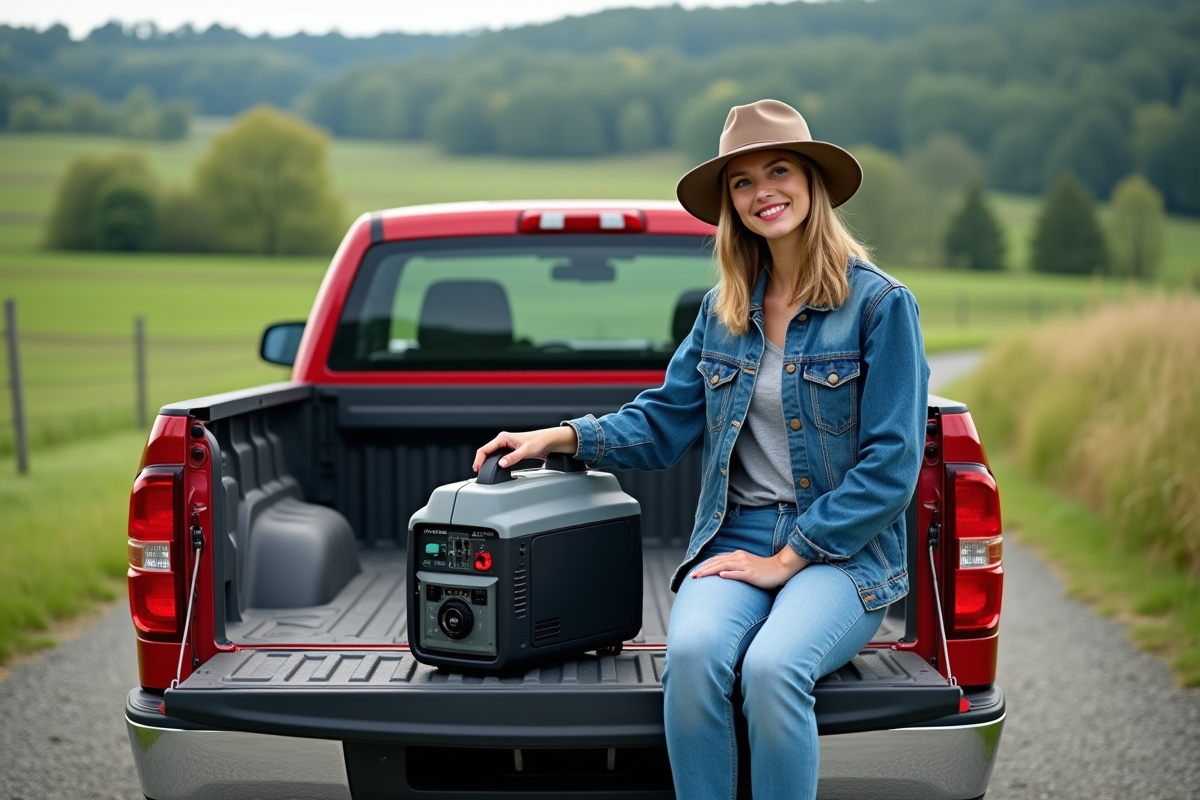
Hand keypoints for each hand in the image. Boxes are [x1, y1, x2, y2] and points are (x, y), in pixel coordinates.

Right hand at [472, 427, 578, 472]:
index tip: (477, 468)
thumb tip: (501, 463)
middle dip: (480, 462)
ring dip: (486, 463)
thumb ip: (513, 458)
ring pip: (491, 454)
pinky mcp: (510, 451)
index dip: (478, 460)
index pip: (484, 449)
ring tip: (484, 472)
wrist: (547, 441)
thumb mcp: (525, 451)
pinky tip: (494, 468)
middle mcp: (503, 441)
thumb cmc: (538, 442)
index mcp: (503, 438)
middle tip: (478, 473)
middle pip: (486, 452)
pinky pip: (497, 457)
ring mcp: (506, 446)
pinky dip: (493, 463)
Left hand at [691, 545, 808, 588]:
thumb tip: (721, 572)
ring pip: (725, 566)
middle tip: (692, 576)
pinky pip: (739, 573)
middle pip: (717, 562)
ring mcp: (746, 566)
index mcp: (737, 556)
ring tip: (700, 576)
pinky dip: (730, 574)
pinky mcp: (752, 574)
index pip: (717, 559)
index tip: (694, 572)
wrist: (781, 568)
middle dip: (703, 569)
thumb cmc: (764, 570)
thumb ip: (734, 567)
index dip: (704, 565)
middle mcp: (739, 558)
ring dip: (711, 571)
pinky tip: (721, 575)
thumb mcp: (746, 566)